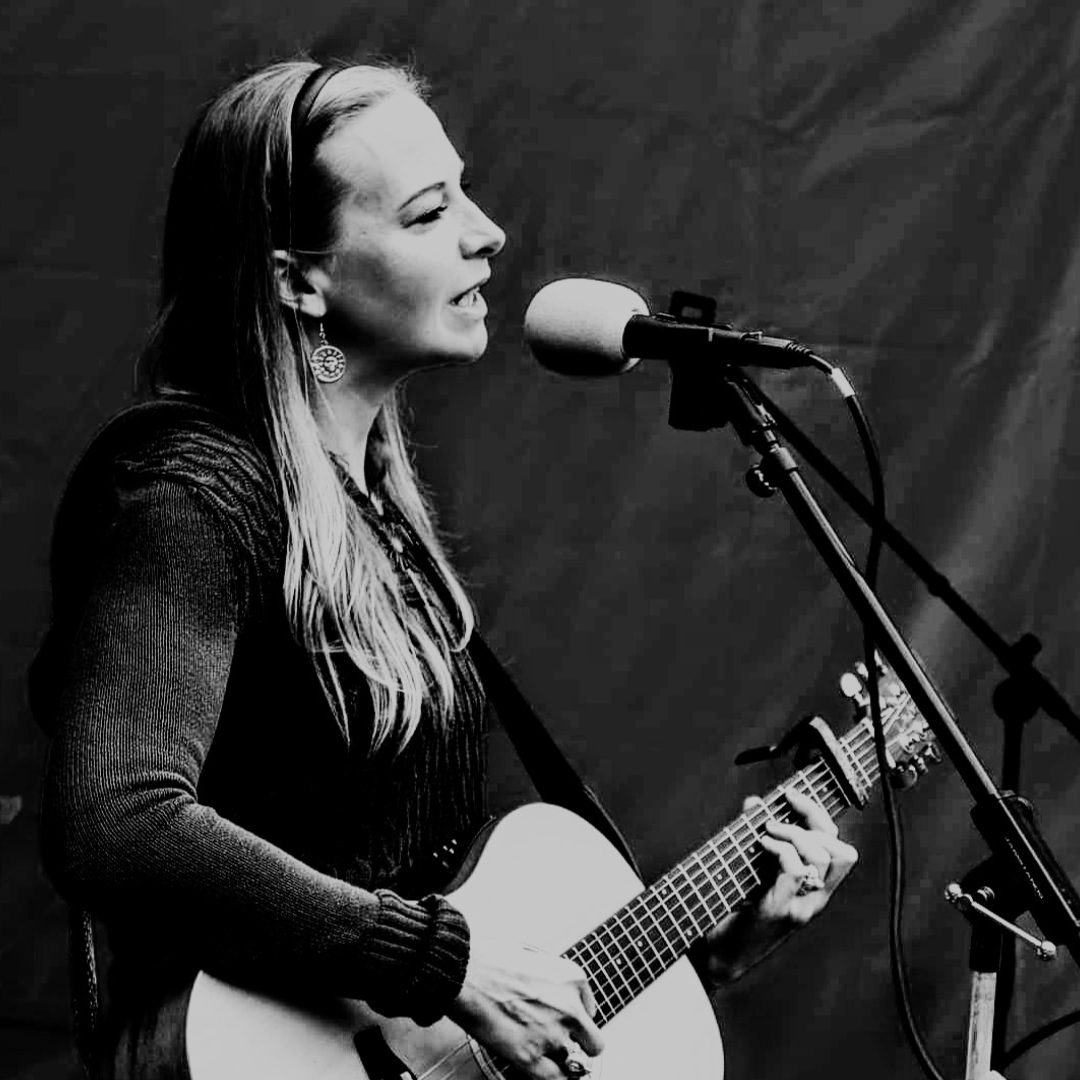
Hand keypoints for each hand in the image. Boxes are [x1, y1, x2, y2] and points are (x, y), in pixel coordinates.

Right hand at [446, 933, 603, 1078]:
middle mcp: (570, 1007)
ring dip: (560, 1059)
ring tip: (543, 1052)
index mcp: (573, 978)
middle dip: (578, 1043)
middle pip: (593, 1042)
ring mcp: (552, 1035)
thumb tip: (548, 996)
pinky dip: (552, 1077)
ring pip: (576, 1064)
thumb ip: (550, 981)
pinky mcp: (531, 1057)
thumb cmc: (491, 958)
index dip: (574, 1016)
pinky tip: (542, 1069)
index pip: (590, 1009)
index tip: (563, 1020)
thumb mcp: (535, 959)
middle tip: (561, 1041)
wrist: (466, 970)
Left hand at [701, 788, 857, 983]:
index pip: (840, 848)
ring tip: (767, 832)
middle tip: (776, 819)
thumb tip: (754, 803)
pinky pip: (793, 872)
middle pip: (840, 851)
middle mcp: (814, 900)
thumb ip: (759, 836)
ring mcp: (799, 907)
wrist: (715, 956)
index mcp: (815, 891)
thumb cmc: (732, 910)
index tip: (791, 797)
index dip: (820, 816)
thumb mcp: (752, 869)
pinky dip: (780, 849)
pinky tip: (762, 845)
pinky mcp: (777, 911)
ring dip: (793, 833)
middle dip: (811, 821)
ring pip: (820, 858)